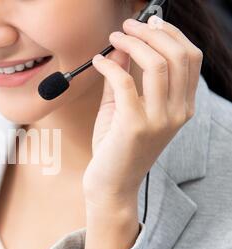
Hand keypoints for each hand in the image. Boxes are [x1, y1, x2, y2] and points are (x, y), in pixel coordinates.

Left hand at [82, 16, 202, 248]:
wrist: (111, 184)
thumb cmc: (117, 147)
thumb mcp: (124, 108)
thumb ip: (125, 77)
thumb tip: (121, 45)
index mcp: (182, 107)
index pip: (190, 59)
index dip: (171, 34)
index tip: (150, 22)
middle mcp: (177, 112)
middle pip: (177, 56)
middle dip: (151, 32)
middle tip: (128, 25)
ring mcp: (159, 120)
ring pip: (157, 65)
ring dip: (134, 43)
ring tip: (114, 36)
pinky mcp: (134, 125)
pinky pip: (125, 82)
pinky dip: (110, 65)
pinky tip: (98, 61)